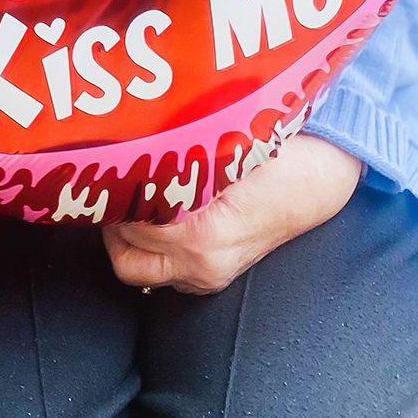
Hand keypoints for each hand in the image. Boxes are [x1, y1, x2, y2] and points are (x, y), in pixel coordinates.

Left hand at [103, 137, 362, 295]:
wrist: (315, 184)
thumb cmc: (273, 158)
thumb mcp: (220, 149)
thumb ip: (173, 156)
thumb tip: (126, 141)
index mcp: (200, 235)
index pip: (129, 220)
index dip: (111, 191)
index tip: (102, 168)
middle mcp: (200, 264)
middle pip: (124, 249)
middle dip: (111, 215)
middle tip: (106, 181)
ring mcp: (207, 275)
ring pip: (136, 268)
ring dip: (123, 235)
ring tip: (123, 197)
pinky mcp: (213, 276)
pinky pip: (160, 271)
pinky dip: (145, 247)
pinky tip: (146, 214)